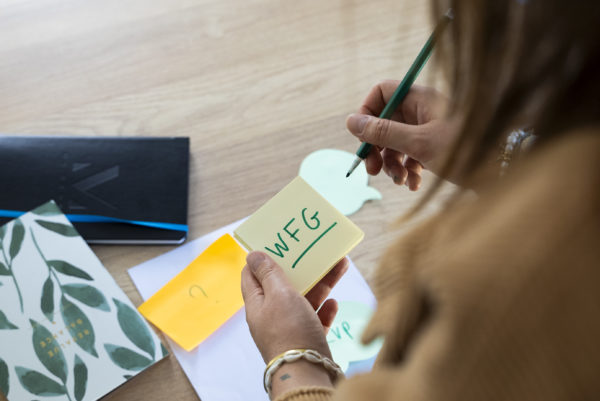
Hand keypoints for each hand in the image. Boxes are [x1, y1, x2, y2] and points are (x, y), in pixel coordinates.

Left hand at [241, 252, 348, 396]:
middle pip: (284, 284)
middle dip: (301, 267)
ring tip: (340, 265)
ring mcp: (290, 328)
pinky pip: (316, 319)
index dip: (263, 258)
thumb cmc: (290, 331)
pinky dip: (324, 309)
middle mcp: (271, 316)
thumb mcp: (279, 294)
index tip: (277, 243)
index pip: (252, 275)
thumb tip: (252, 254)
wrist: (308, 373)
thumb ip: (269, 273)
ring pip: (305, 299)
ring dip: (321, 283)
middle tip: (314, 250)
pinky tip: (334, 302)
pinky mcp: (307, 339)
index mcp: (257, 304)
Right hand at [346, 82, 458, 188]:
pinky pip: (411, 155)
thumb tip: (351, 122)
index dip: (368, 113)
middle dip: (378, 148)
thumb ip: (383, 132)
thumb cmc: (466, 151)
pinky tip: (414, 185)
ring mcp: (430, 129)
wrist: (504, 172)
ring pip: (397, 142)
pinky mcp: (436, 148)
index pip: (382, 93)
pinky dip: (408, 170)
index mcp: (420, 99)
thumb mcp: (419, 144)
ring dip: (392, 164)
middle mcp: (424, 111)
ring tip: (400, 181)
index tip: (363, 138)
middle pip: (386, 122)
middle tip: (373, 170)